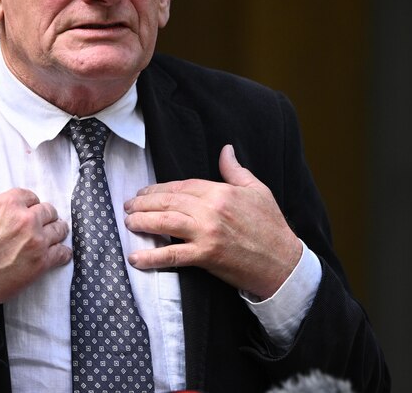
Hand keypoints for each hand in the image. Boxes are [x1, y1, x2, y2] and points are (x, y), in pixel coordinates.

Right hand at [0, 145, 71, 314]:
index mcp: (9, 202)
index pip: (30, 196)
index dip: (25, 205)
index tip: (20, 214)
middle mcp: (26, 220)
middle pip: (48, 210)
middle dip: (41, 217)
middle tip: (32, 227)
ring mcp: (36, 242)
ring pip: (59, 229)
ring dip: (54, 231)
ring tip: (45, 237)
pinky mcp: (41, 264)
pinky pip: (63, 253)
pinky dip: (61, 253)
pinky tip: (53, 254)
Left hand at [124, 144, 300, 297]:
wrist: (283, 262)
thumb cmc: (271, 226)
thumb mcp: (257, 190)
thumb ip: (235, 170)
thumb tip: (226, 149)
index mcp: (221, 192)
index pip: (182, 186)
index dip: (160, 189)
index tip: (145, 192)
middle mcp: (211, 210)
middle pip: (169, 201)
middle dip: (144, 203)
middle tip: (129, 206)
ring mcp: (207, 233)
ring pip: (165, 222)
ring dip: (142, 222)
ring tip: (128, 222)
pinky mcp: (206, 255)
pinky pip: (172, 255)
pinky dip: (152, 257)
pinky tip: (135, 258)